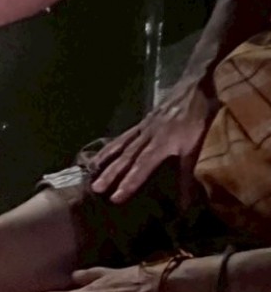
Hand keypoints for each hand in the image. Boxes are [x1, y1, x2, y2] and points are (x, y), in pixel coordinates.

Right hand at [89, 79, 215, 204]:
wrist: (196, 87)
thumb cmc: (200, 119)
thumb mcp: (197, 147)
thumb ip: (187, 175)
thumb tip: (184, 205)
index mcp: (162, 144)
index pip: (143, 166)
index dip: (129, 182)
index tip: (115, 197)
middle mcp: (148, 137)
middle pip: (127, 157)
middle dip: (112, 174)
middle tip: (95, 188)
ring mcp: (143, 128)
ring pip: (122, 146)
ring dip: (106, 160)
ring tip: (90, 171)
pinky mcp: (143, 121)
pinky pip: (124, 136)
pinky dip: (112, 145)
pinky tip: (104, 153)